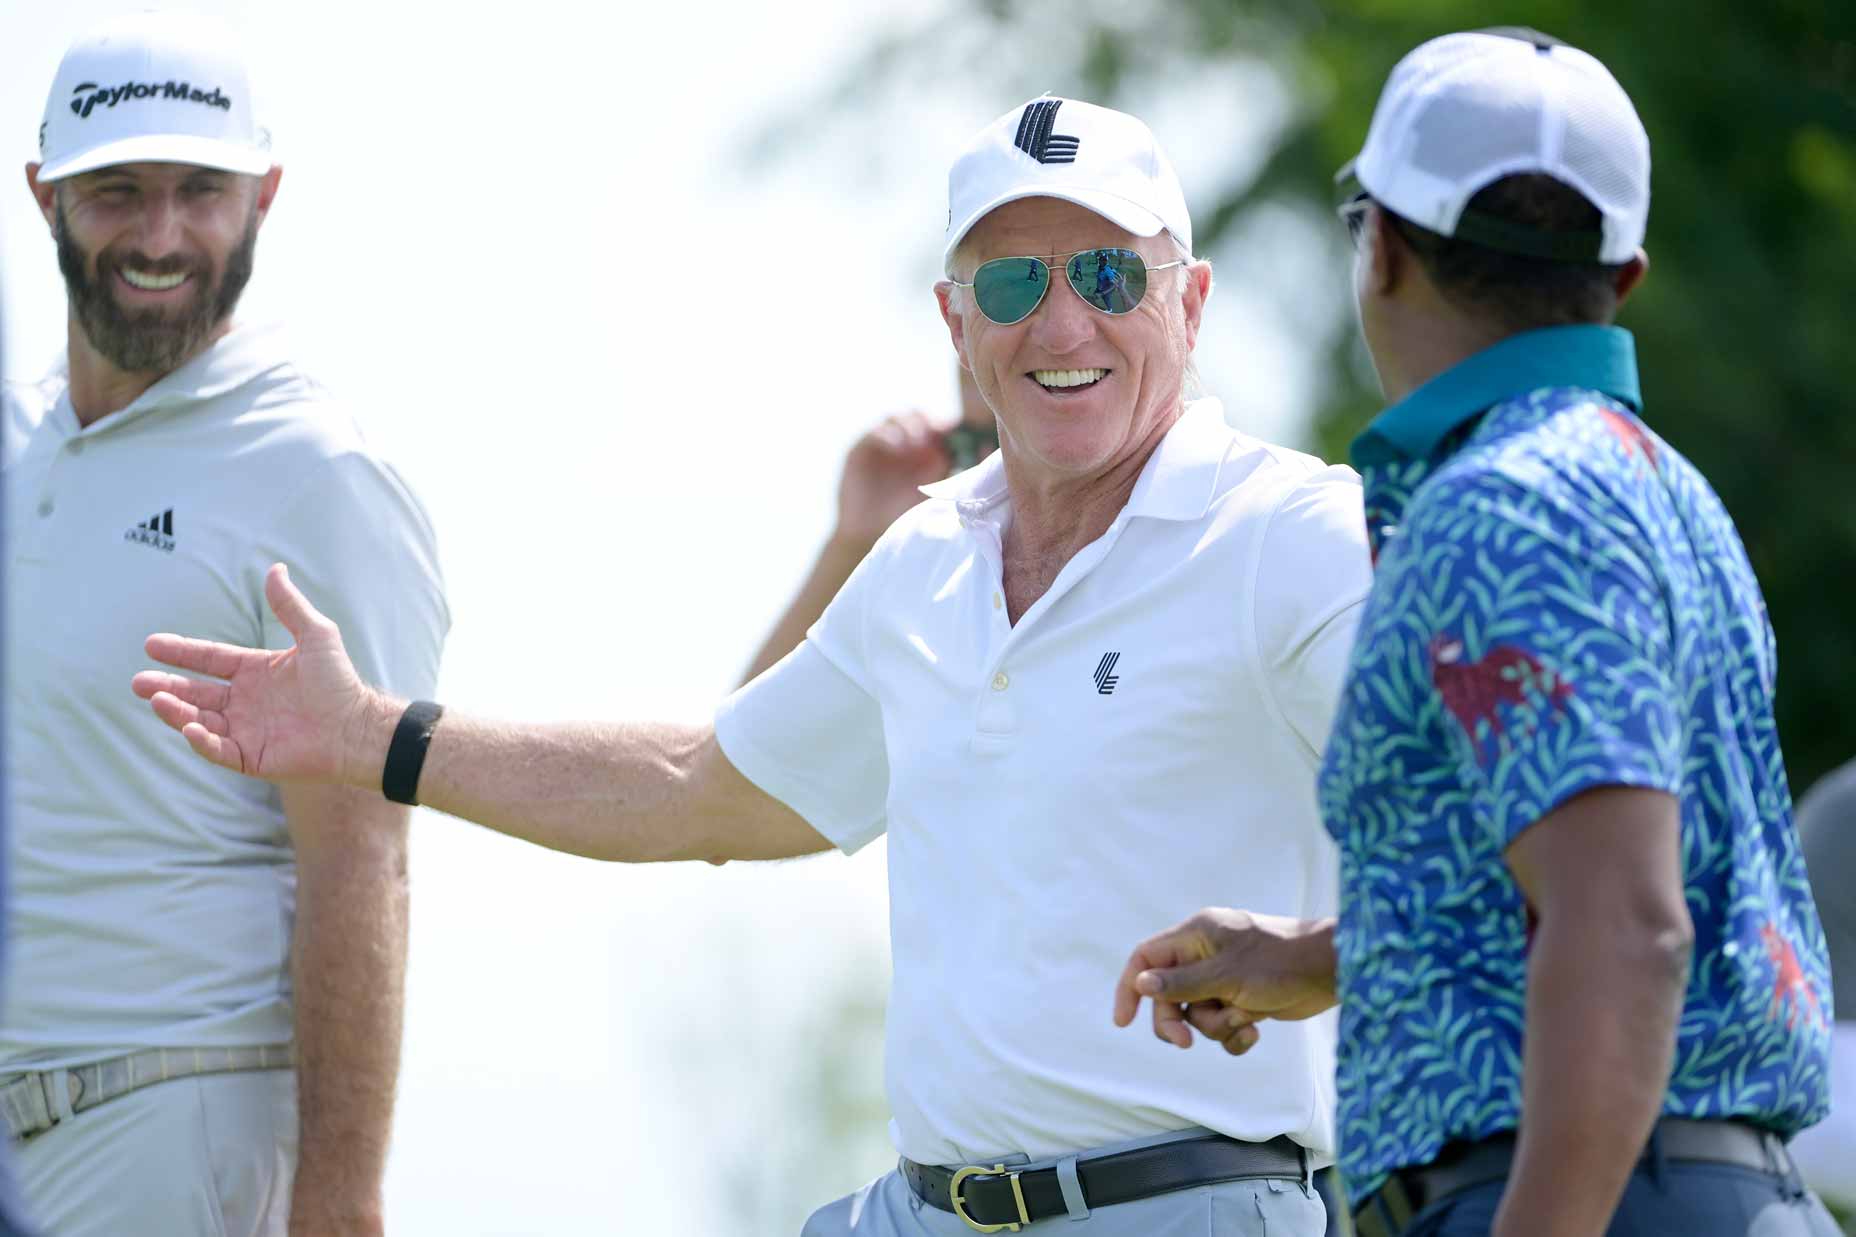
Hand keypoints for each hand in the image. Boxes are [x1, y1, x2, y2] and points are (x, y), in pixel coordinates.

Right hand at [132, 563, 384, 784]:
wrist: (357, 727)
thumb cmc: (340, 682)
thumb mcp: (316, 635)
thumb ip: (290, 606)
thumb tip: (275, 568)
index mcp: (256, 672)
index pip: (210, 659)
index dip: (182, 651)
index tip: (151, 644)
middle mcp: (246, 701)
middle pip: (196, 692)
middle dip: (166, 686)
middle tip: (139, 681)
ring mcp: (246, 730)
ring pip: (200, 720)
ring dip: (177, 711)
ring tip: (156, 699)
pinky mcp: (251, 758)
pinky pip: (218, 750)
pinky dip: (202, 741)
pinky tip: (190, 727)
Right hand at [832, 411, 953, 548]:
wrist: (867, 533)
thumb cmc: (903, 516)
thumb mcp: (938, 493)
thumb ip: (960, 470)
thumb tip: (988, 445)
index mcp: (924, 452)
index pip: (938, 425)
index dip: (949, 424)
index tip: (958, 430)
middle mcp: (903, 444)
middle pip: (920, 416)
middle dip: (929, 421)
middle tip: (937, 432)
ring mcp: (882, 444)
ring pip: (898, 418)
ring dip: (911, 425)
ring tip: (918, 441)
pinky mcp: (862, 449)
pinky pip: (877, 431)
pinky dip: (889, 435)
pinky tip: (898, 447)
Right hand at [1112, 908, 1337, 1054]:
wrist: (1331, 974)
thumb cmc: (1280, 963)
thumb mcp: (1226, 975)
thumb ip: (1181, 982)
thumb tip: (1140, 982)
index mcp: (1196, 935)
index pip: (1146, 957)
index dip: (1129, 986)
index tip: (1124, 1021)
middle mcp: (1206, 954)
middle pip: (1168, 995)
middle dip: (1177, 1021)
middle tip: (1185, 1043)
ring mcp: (1225, 978)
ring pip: (1197, 1014)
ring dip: (1216, 1026)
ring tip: (1244, 1020)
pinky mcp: (1244, 1000)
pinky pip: (1223, 1026)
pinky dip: (1235, 1034)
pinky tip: (1256, 1033)